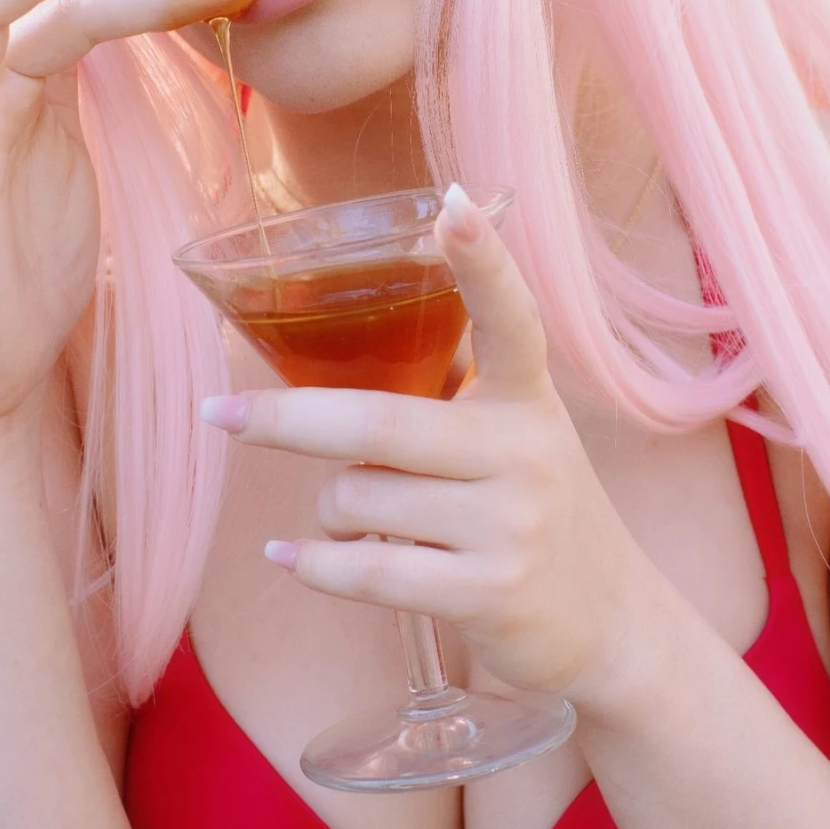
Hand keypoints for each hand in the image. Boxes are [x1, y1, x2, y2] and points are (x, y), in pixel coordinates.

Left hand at [198, 185, 658, 702]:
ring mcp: (513, 526)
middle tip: (218, 413)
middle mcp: (527, 451)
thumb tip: (314, 380)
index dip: (482, 260)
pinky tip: (290, 557)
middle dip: (284, 420)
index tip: (452, 204)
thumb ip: (445, 400)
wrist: (611, 625)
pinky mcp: (492, 593)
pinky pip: (368, 571)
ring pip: (361, 498)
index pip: (511, 318)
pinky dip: (315, 565)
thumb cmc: (528, 513)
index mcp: (528, 398)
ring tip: (354, 519)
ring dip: (330, 511)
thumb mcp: (511, 440)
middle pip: (379, 421)